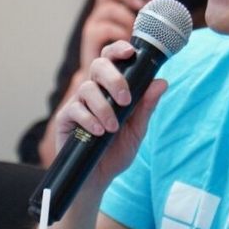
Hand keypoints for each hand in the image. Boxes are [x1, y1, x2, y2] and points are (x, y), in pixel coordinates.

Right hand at [52, 41, 166, 182]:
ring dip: (103, 107)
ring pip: (87, 88)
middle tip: (125, 100)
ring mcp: (78, 103)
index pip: (112, 59)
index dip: (119, 49)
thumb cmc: (116, 151)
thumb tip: (162, 82)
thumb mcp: (137, 130)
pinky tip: (99, 132)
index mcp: (110, 88)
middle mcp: (94, 91)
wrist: (98, 178)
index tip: (131, 51)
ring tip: (113, 128)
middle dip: (114, 78)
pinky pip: (75, 109)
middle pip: (98, 65)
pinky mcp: (65, 118)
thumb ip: (146, 106)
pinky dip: (89, 119)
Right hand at [79, 0, 146, 68]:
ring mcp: (93, 28)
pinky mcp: (90, 41)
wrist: (105, 95)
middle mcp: (99, 17)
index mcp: (110, 15)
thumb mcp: (135, 42)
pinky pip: (105, 28)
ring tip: (137, 34)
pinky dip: (119, 34)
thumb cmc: (121, 65)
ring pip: (109, 9)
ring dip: (127, 18)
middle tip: (141, 3)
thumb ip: (142, 20)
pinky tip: (128, 46)